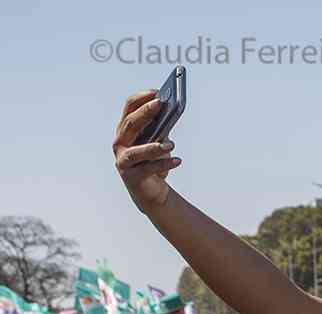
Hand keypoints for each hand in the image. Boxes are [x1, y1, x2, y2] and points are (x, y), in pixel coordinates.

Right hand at [113, 91, 182, 212]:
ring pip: (136, 151)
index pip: (129, 109)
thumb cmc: (153, 161)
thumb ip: (161, 129)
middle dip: (145, 112)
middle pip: (131, 124)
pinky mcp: (131, 177)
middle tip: (161, 104)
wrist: (150, 190)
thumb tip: (171, 113)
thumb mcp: (158, 142)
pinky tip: (177, 160)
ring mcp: (123, 160)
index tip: (156, 92)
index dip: (141, 98)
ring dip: (154, 146)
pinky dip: (164, 164)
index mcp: (126, 130)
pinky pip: (148, 169)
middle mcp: (121, 143)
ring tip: (171, 144)